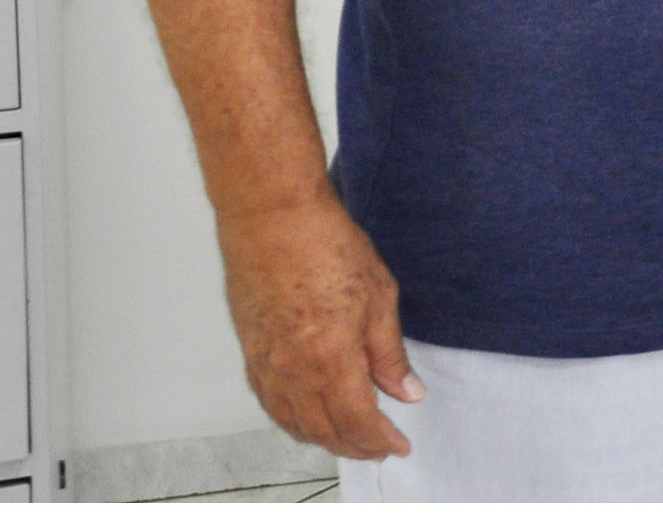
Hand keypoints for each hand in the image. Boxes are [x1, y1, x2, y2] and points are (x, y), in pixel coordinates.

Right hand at [216, 191, 419, 460]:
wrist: (272, 220)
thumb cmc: (326, 246)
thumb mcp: (379, 296)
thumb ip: (389, 353)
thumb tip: (406, 392)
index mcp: (332, 359)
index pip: (358, 421)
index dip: (380, 440)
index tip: (399, 445)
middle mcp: (294, 372)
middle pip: (325, 431)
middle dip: (356, 446)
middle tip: (381, 446)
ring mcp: (268, 366)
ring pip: (295, 423)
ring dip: (324, 437)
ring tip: (351, 437)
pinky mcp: (251, 354)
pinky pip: (272, 404)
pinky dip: (294, 420)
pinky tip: (310, 416)